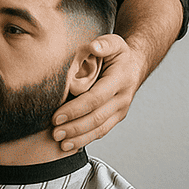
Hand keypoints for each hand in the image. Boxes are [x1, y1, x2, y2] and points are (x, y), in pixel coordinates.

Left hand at [51, 35, 145, 151]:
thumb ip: (104, 43)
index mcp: (120, 79)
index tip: (56, 116)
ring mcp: (121, 110)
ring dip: (79, 138)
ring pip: (100, 129)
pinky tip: (70, 145)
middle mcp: (123, 98)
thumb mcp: (115, 42)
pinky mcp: (117, 118)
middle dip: (74, 127)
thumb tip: (94, 46)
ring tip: (60, 142)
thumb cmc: (118, 54)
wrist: (134, 66)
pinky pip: (102, 132)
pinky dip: (85, 139)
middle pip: (97, 118)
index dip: (76, 109)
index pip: (96, 98)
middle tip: (54, 133)